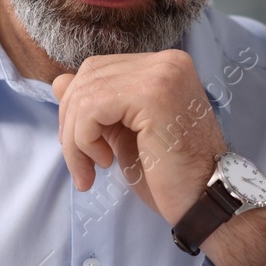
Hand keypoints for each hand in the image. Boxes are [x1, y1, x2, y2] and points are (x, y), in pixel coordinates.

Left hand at [50, 49, 222, 224]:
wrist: (207, 203)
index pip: (99, 70)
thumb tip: (58, 82)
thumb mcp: (123, 135)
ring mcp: (162, 74)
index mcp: (164, 67)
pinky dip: (84, 140)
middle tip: (83, 163)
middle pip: (89, 75)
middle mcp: (167, 61)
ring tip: (92, 169)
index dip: (79, 109)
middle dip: (72, 123)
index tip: (85, 149)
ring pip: (85, 93)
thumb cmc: (171, 176)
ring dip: (76, 139)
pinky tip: (106, 162)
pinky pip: (91, 108)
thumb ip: (96, 104)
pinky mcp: (153, 93)